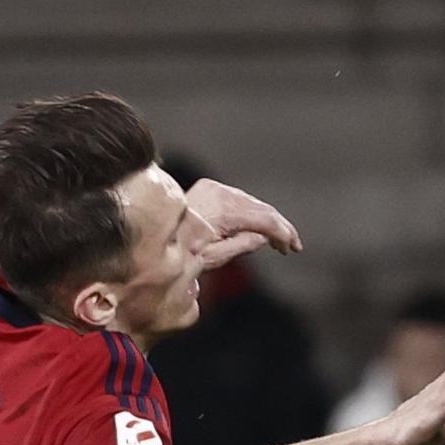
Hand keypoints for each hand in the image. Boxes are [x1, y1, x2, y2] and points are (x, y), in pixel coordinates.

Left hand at [184, 177, 303, 271]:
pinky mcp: (209, 187)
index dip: (282, 233)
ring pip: (251, 203)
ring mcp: (214, 188)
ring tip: (277, 241)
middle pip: (261, 208)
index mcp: (223, 211)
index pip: (264, 219)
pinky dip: (250, 213)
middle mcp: (220, 193)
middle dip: (278, 227)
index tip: (293, 247)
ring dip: (266, 221)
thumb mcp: (215, 257)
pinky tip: (257, 227)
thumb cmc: (178, 252)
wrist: (151, 236)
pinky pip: (238, 200)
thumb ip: (243, 245)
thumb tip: (265, 237)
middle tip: (291, 246)